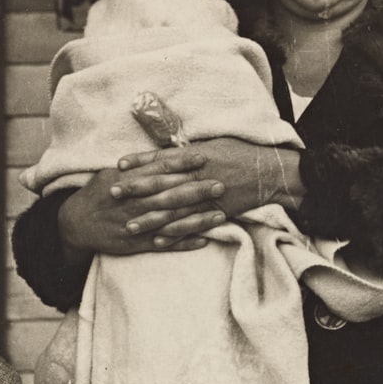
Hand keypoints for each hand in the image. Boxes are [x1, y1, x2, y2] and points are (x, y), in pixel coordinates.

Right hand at [59, 152, 227, 257]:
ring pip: (171, 222)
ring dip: (197, 219)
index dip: (182, 163)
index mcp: (128, 182)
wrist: (76, 224)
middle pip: (170, 195)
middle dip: (196, 190)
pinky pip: (165, 244)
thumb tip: (164, 154)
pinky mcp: (137, 243)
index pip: (160, 169)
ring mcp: (137, 225)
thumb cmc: (98, 194)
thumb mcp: (112, 173)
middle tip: (220, 185)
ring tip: (221, 214)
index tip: (203, 158)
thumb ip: (138, 166)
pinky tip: (204, 240)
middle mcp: (135, 202)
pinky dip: (184, 243)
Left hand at [116, 137, 303, 233]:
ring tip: (129, 226)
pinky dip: (175, 235)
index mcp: (196, 156)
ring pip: (173, 210)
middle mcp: (198, 175)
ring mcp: (206, 196)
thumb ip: (189, 150)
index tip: (118, 165)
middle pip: (161, 184)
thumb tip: (169, 149)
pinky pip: (193, 226)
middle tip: (112, 195)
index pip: (161, 159)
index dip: (139, 162)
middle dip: (135, 190)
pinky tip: (158, 241)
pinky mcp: (216, 212)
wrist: (270, 171)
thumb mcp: (214, 143)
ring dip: (150, 219)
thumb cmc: (242, 152)